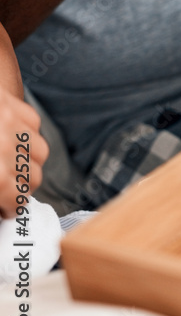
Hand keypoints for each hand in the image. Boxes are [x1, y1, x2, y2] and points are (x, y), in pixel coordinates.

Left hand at [0, 91, 47, 218]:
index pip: (15, 198)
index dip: (10, 207)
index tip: (5, 209)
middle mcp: (6, 147)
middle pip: (33, 178)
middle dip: (21, 187)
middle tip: (6, 189)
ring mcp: (13, 123)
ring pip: (40, 153)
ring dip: (29, 162)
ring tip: (11, 165)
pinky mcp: (18, 107)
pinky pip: (35, 128)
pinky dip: (27, 136)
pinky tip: (10, 140)